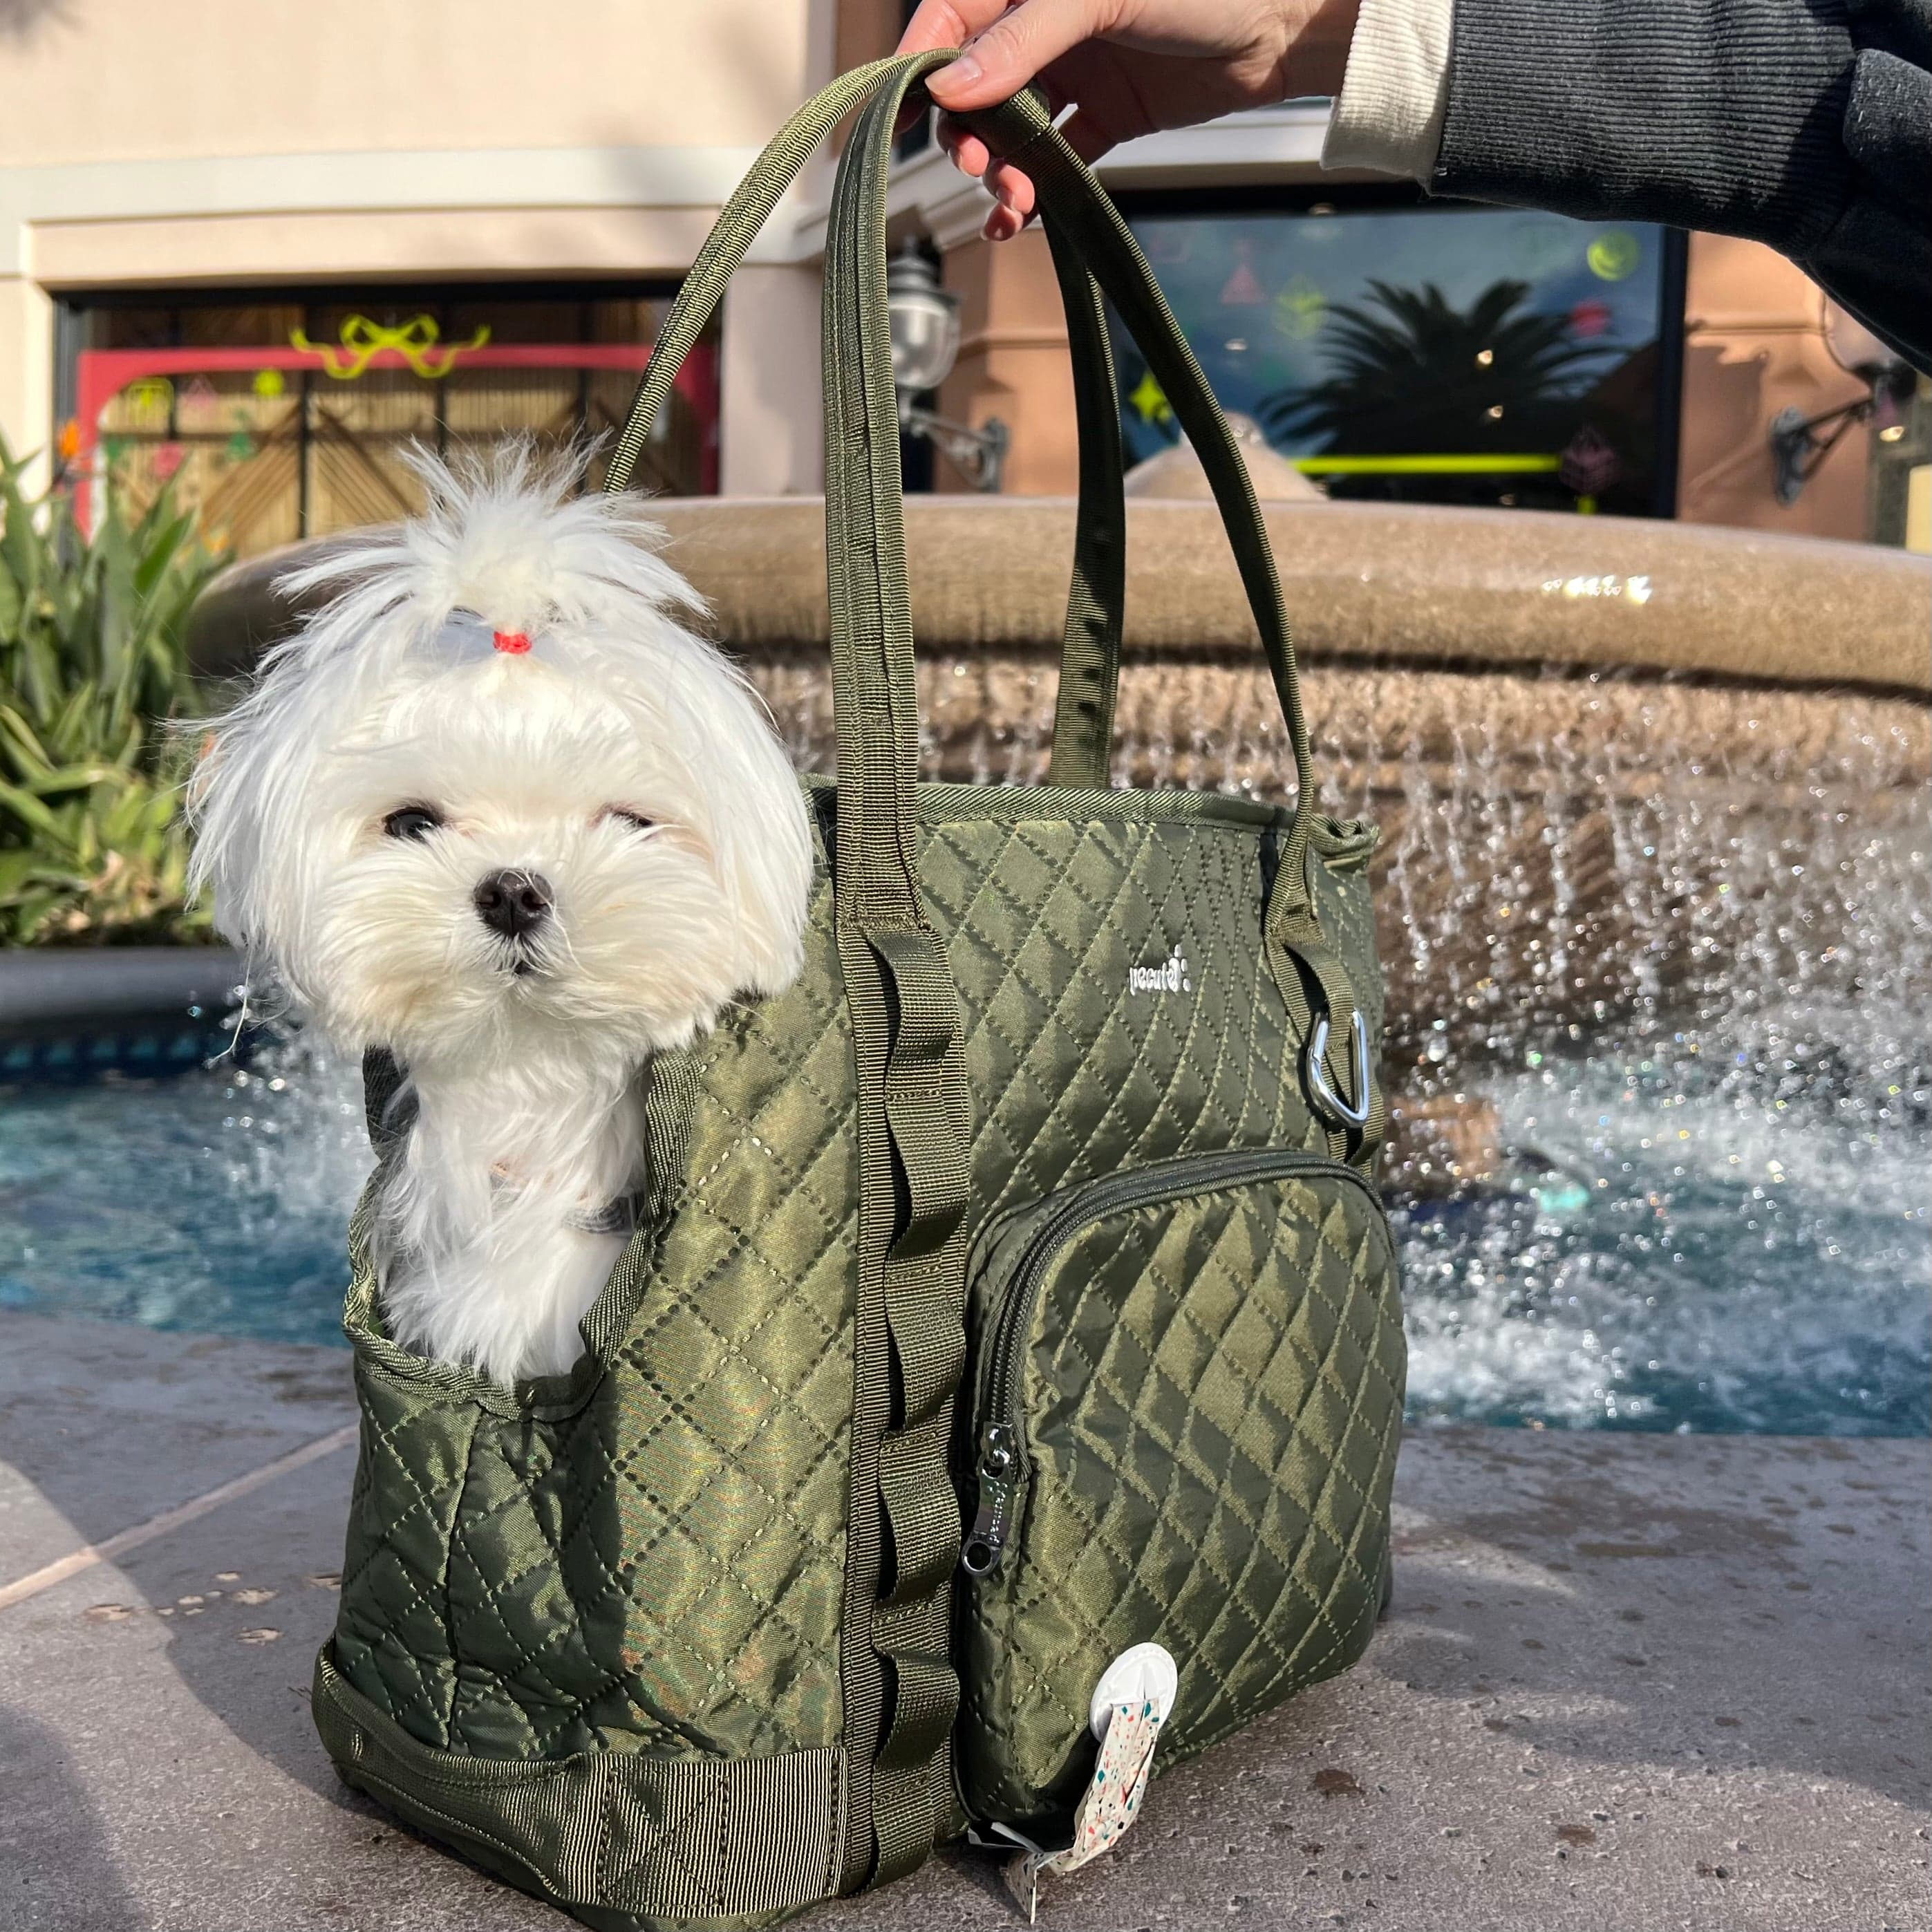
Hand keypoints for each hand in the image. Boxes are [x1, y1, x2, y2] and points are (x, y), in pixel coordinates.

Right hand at [897, 0, 1361, 239]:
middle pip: (973, 84)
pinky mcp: (1104, 117)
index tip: (896, 116)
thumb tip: (950, 87)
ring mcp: (1073, 72)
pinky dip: (1034, 192)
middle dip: (965, 131)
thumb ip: (1023, 41)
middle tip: (976, 165)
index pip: (950, 18)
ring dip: (999, 171)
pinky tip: (1020, 220)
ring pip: (1009, 129)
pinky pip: (1054, 159)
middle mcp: (1043, 25)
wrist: (1287, 21)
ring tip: (1007, 201)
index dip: (919, 65)